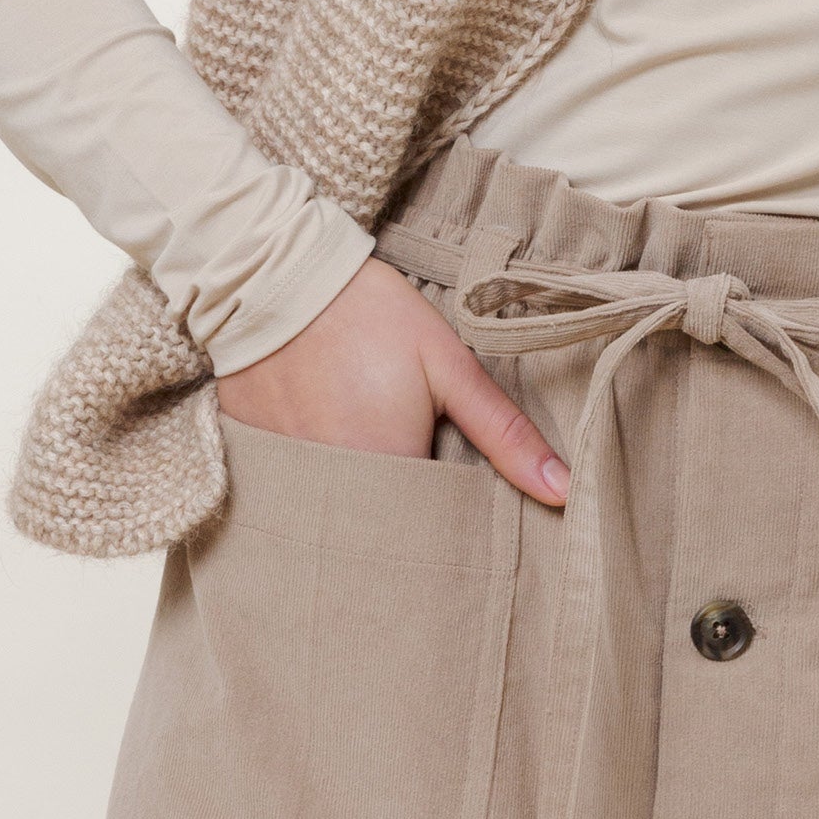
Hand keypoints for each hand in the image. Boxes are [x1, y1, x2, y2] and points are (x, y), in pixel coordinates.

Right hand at [213, 258, 569, 506]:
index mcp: (388, 473)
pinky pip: (295, 499)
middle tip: (415, 470)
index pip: (428, 541)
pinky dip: (315, 489)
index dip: (451, 533)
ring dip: (360, 508)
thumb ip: (504, 433)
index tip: (463, 514)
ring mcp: (285, 482)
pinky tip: (327, 444)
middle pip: (379, 540)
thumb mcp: (449, 365)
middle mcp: (330, 495)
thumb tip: (563, 491)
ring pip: (337, 521)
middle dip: (406, 526)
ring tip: (370, 453)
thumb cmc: (371, 316)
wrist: (277, 277)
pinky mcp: (255, 464)